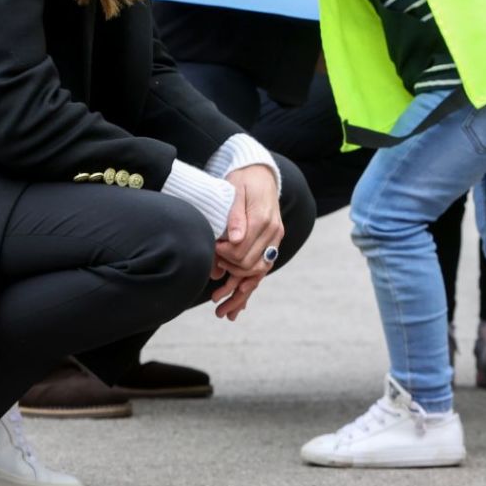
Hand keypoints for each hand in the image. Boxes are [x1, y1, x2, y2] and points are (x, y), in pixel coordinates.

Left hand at [209, 164, 282, 318]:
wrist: (261, 174)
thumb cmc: (243, 180)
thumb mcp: (236, 189)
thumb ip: (235, 214)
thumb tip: (234, 239)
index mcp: (263, 220)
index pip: (242, 249)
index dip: (223, 255)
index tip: (211, 252)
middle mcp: (273, 234)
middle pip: (250, 266)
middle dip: (230, 277)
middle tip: (212, 280)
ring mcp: (274, 242)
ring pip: (258, 276)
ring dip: (239, 295)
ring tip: (220, 312)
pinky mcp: (271, 246)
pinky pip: (260, 272)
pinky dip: (248, 290)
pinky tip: (236, 307)